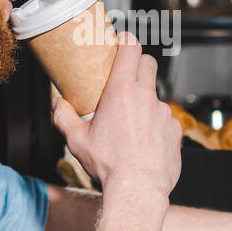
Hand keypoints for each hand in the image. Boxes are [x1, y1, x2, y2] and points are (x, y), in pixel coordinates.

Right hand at [51, 32, 181, 199]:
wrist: (137, 189)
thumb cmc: (108, 164)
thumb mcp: (76, 140)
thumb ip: (63, 117)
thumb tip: (57, 105)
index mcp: (121, 92)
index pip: (131, 50)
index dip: (127, 41)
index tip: (123, 42)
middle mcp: (146, 97)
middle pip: (148, 64)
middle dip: (138, 64)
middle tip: (126, 76)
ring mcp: (164, 113)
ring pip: (156, 96)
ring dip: (145, 101)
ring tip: (131, 123)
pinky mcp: (175, 130)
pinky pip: (166, 120)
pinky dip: (156, 125)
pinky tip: (145, 142)